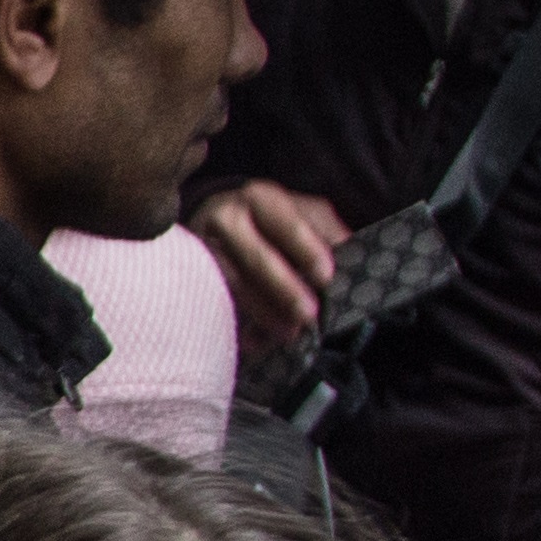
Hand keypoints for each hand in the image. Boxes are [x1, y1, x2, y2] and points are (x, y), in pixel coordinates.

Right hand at [190, 181, 350, 347]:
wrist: (211, 218)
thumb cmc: (268, 221)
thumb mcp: (298, 212)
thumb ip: (324, 229)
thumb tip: (352, 249)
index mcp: (260, 198)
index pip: (286, 222)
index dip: (306, 248)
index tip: (326, 276)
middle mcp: (226, 217)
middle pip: (255, 256)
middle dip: (284, 287)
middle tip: (308, 313)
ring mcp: (202, 245)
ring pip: (231, 281)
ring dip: (262, 310)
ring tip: (288, 333)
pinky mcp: (188, 271)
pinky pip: (212, 299)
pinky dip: (235, 321)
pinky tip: (253, 341)